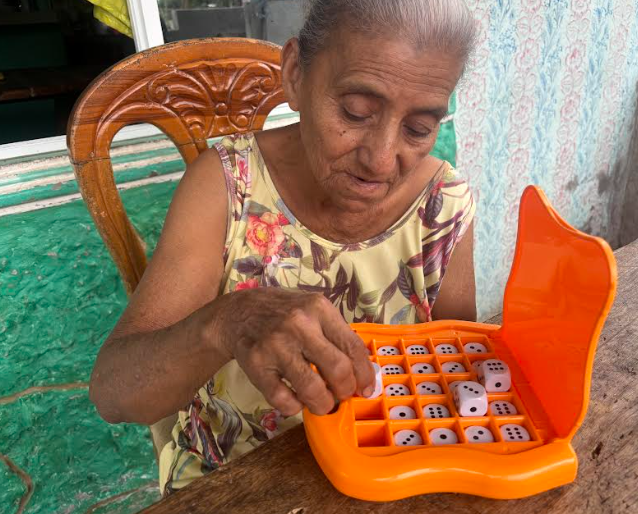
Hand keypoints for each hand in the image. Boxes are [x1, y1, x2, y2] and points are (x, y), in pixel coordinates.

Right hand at [214, 288, 375, 415]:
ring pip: (312, 390)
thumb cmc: (283, 312)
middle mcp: (299, 324)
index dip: (365, 375)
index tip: (366, 389)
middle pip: (338, 370)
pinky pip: (283, 400)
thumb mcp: (313, 310)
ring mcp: (276, 345)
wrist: (238, 312)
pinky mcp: (256, 364)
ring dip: (322, 404)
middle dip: (345, 391)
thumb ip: (336, 335)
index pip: (353, 347)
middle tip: (341, 395)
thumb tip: (363, 373)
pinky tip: (295, 400)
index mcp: (319, 308)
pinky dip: (294, 407)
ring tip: (320, 403)